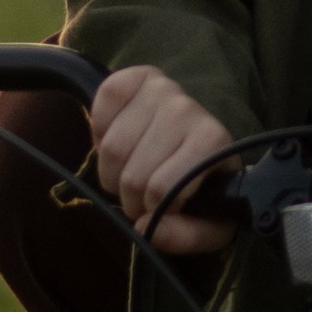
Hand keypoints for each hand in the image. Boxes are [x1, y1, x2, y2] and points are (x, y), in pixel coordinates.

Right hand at [89, 66, 238, 252]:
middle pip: (131, 174)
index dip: (151, 211)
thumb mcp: (212, 224)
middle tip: (141, 197)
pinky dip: (100, 131)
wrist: (203, 143)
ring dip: (111, 171)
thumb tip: (148, 230)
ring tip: (130, 171)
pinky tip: (120, 140)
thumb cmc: (206, 186)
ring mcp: (161, 88)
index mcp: (212, 141)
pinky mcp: (135, 76)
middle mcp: (186, 109)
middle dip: (130, 199)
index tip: (159, 212)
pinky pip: (101, 103)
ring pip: (110, 147)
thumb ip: (187, 236)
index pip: (159, 189)